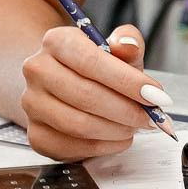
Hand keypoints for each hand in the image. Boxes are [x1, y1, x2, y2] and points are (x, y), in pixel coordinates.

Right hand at [19, 21, 172, 161]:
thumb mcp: (117, 49)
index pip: (91, 60)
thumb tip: (129, 44)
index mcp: (57, 41)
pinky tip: (118, 138)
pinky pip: (71, 146)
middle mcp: (38, 71)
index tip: (155, 95)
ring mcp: (32, 104)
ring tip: (135, 126)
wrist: (64, 86)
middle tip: (149, 117)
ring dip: (116, 130)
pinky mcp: (36, 134)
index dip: (127, 81)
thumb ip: (128, 41)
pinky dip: (102, 146)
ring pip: (78, 124)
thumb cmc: (97, 68)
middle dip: (126, 110)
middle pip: (85, 95)